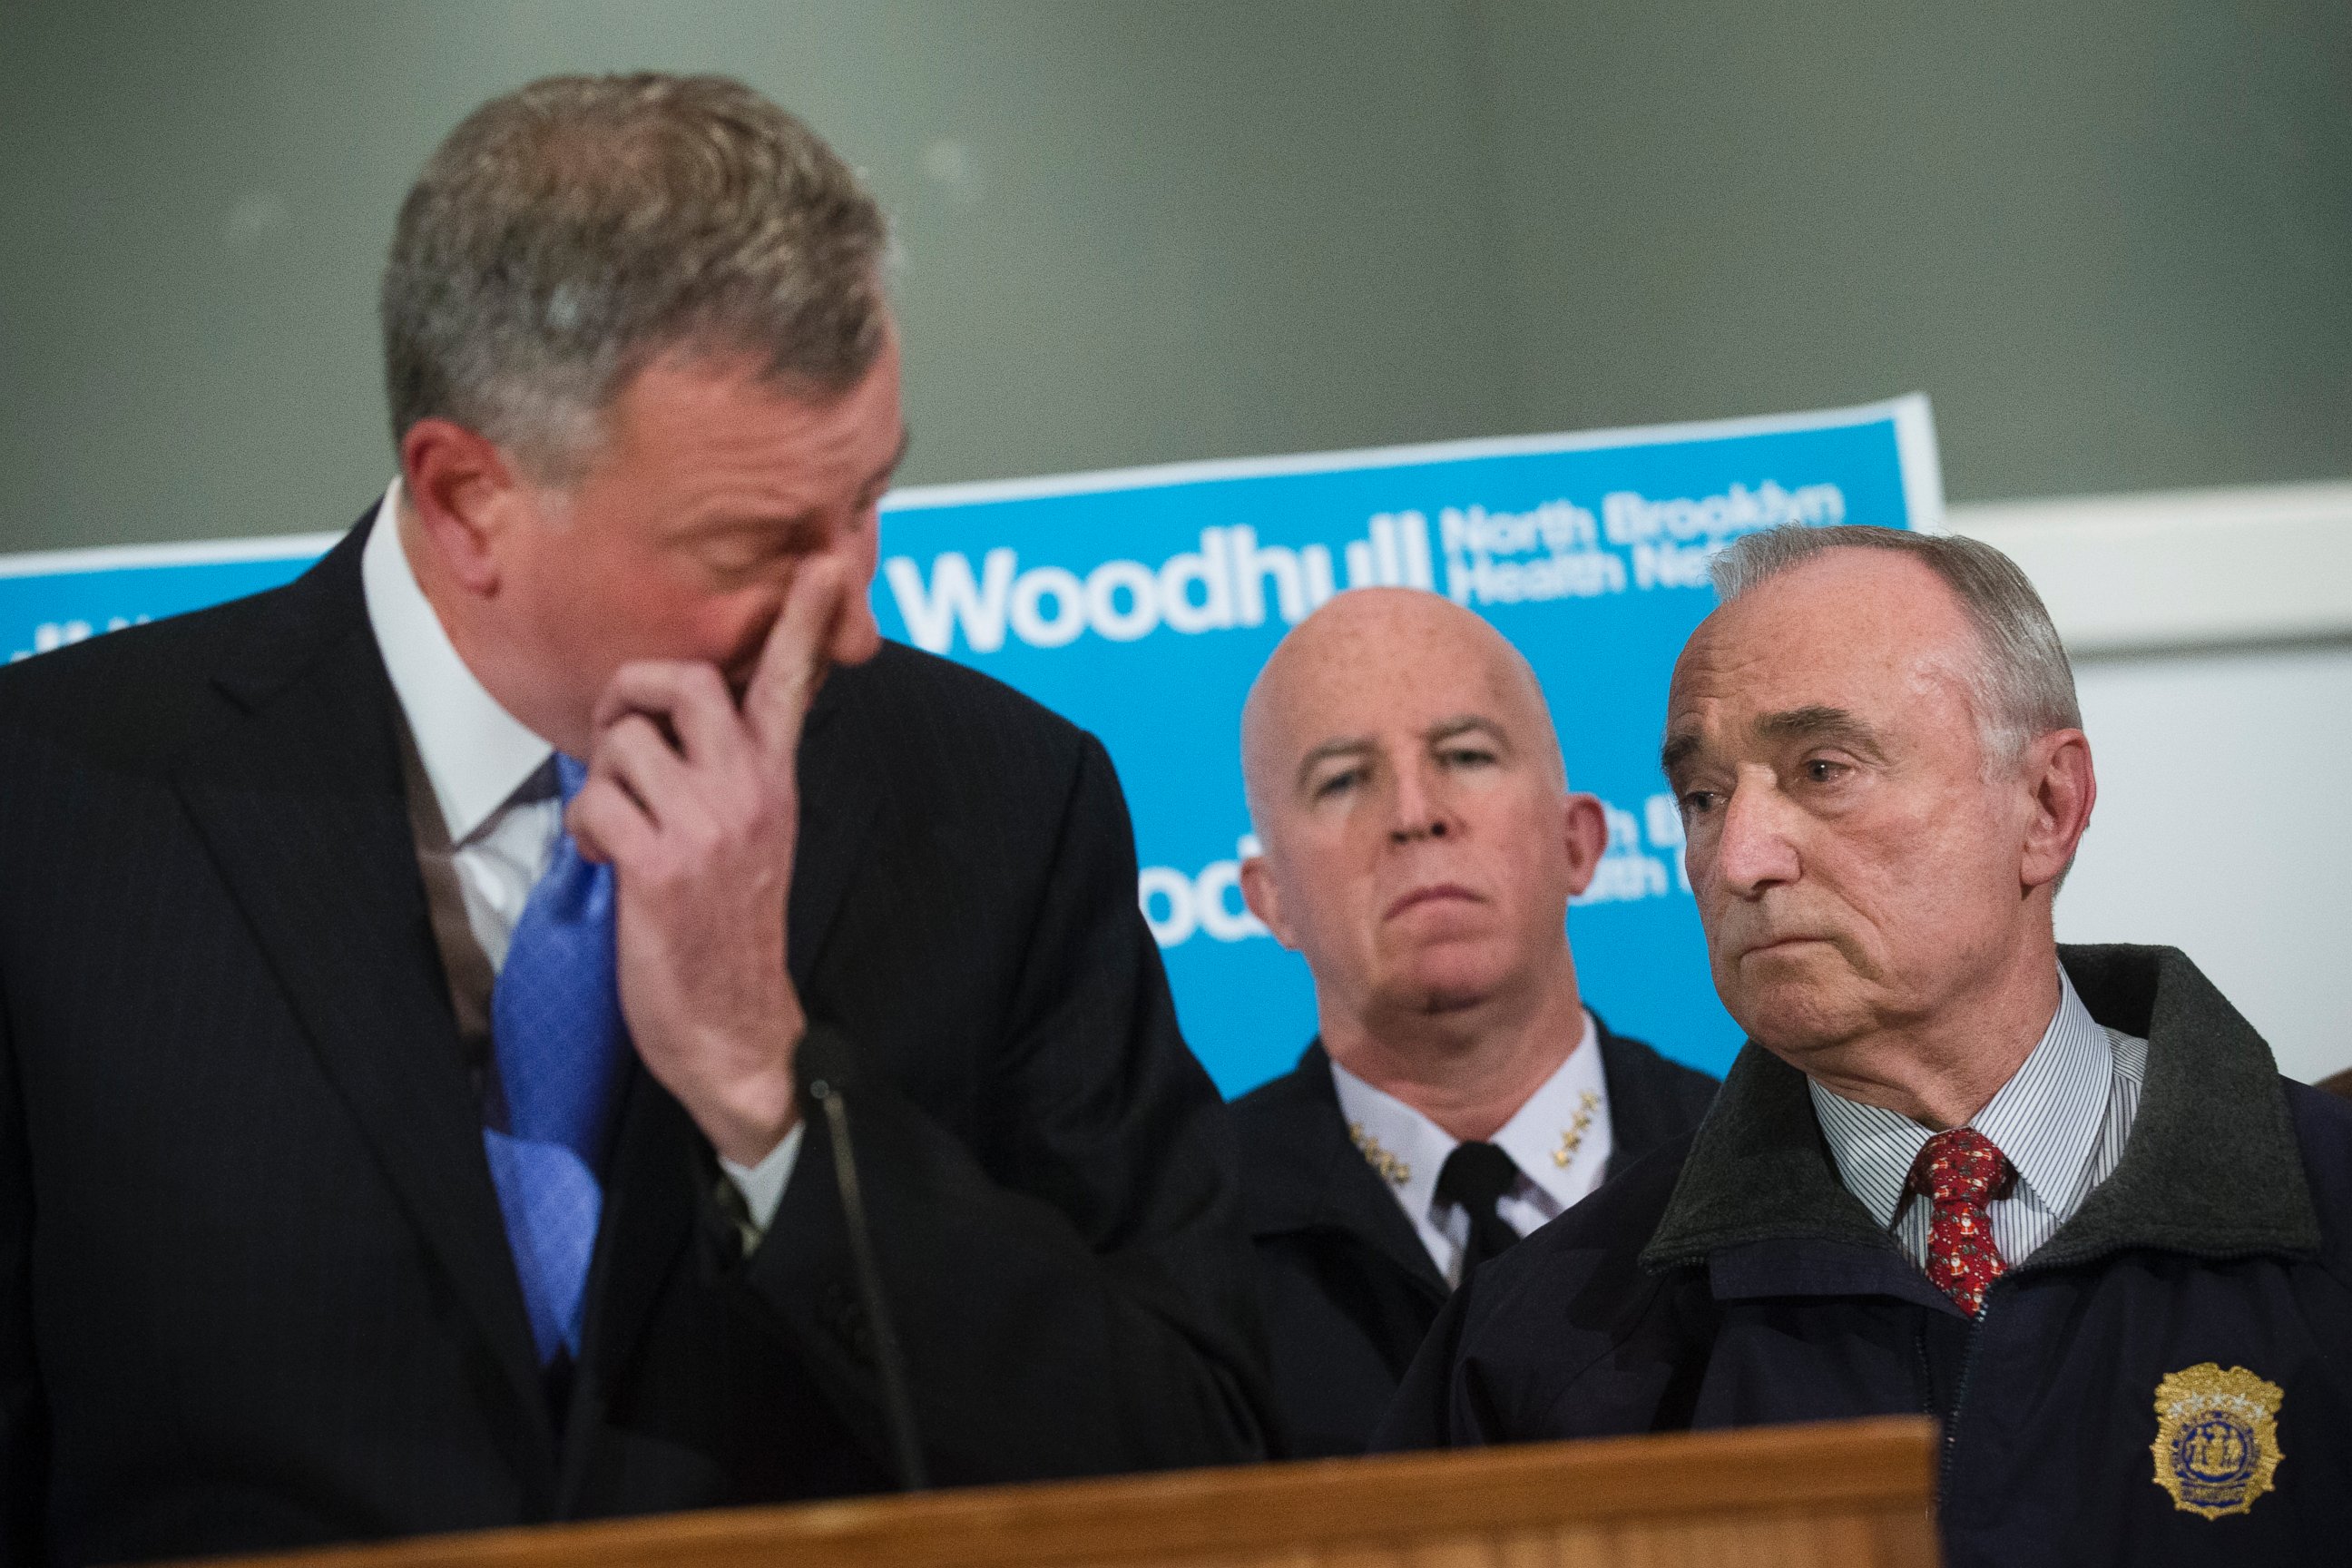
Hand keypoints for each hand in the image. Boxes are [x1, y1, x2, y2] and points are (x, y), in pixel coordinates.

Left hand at [566, 560, 857, 1166]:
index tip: (826, 561)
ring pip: (625, 742)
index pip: (791, 681)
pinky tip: (609, 863)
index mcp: (776, 780)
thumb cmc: (729, 932)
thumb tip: (671, 726)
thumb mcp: (753, 837)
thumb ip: (732, 774)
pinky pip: (598, 801)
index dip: (805, 618)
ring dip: (603, 778)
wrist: (738, 1029)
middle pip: (681, 681)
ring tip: (621, 824)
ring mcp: (708, 827)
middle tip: (620, 737)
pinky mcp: (661, 866)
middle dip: (628, 693)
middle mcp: (751, 791)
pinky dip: (589, 829)